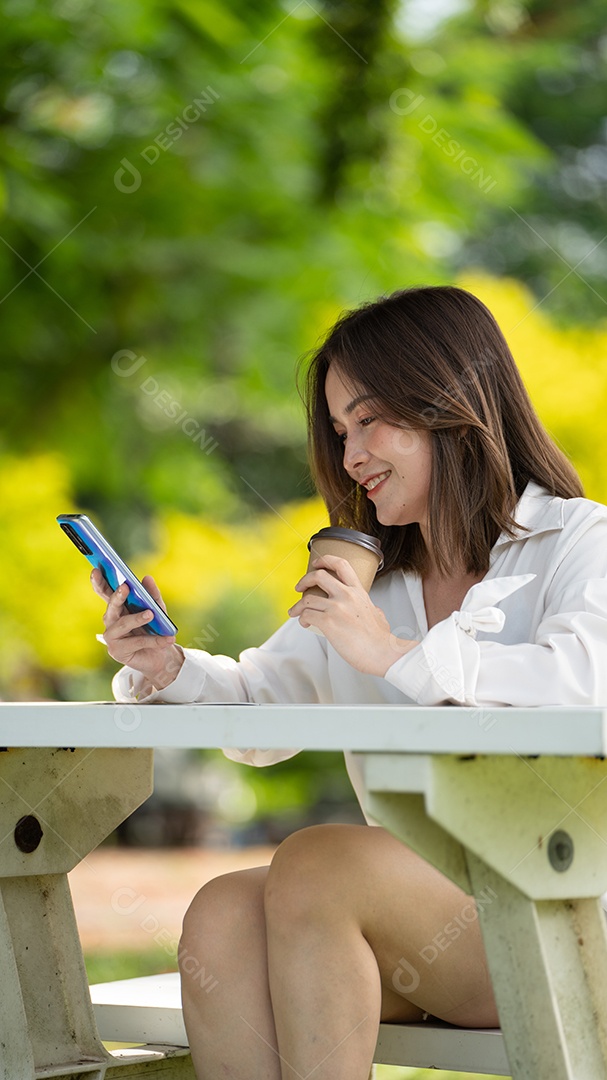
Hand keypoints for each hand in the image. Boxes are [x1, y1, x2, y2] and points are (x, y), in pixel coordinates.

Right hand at [91, 569, 183, 689]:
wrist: (161, 657)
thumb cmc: (155, 629)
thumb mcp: (158, 610)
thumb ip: (152, 595)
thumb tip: (147, 578)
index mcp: (117, 607)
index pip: (105, 592)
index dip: (98, 582)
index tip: (96, 570)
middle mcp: (110, 621)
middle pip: (111, 607)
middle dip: (117, 596)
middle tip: (125, 587)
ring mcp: (112, 637)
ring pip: (123, 624)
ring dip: (137, 619)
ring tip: (151, 614)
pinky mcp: (118, 652)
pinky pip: (136, 643)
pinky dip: (154, 640)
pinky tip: (167, 638)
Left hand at [288, 554, 417, 675]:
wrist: (382, 652)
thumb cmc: (380, 639)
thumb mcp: (379, 615)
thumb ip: (373, 609)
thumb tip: (374, 611)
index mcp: (358, 592)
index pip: (341, 564)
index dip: (325, 560)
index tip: (317, 563)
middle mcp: (346, 596)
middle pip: (318, 576)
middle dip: (304, 580)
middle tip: (299, 587)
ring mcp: (336, 608)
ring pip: (307, 599)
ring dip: (298, 606)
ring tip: (295, 612)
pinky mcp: (328, 623)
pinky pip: (307, 615)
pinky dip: (302, 618)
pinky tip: (304, 623)